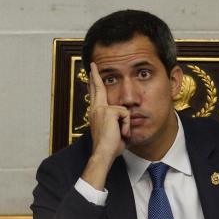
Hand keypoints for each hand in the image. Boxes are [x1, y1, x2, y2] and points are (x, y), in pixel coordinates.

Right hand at [81, 63, 129, 189]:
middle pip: (97, 88)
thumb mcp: (114, 131)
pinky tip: (121, 133)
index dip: (94, 85)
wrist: (103, 153)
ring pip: (123, 109)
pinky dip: (126, 125)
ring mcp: (101, 109)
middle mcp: (96, 109)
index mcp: (96, 113)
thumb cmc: (110, 147)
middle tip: (93, 65)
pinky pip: (126, 114)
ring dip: (125, 123)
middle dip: (95, 76)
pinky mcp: (108, 111)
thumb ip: (117, 122)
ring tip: (120, 134)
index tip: (91, 76)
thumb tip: (125, 120)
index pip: (95, 96)